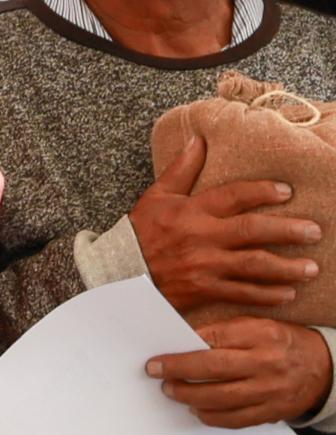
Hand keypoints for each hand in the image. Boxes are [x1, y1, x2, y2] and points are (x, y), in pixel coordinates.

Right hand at [133, 132, 323, 318]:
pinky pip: (242, 293)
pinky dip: (267, 295)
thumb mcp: (158, 195)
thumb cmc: (142, 231)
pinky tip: (288, 294)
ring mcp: (204, 265)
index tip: (286, 191)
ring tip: (311, 268)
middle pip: (250, 231)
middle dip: (286, 231)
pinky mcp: (204, 290)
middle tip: (314, 231)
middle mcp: (201, 237)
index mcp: (191, 211)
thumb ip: (182, 169)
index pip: (232, 196)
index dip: (261, 192)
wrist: (120, 271)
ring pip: (253, 266)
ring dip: (286, 268)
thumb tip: (199, 139)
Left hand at [152, 315, 335, 430]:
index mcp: (260, 335)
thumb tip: (181, 344)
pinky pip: (237, 419)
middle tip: (156, 374)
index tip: (157, 356)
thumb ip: (223, 333)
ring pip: (223, 399)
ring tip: (172, 392)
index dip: (181, 350)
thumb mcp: (257, 326)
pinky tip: (198, 410)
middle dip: (179, 373)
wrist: (324, 367)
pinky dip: (213, 417)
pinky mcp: (273, 411)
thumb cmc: (281, 342)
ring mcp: (271, 390)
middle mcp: (266, 363)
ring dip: (190, 397)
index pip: (213, 340)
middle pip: (214, 369)